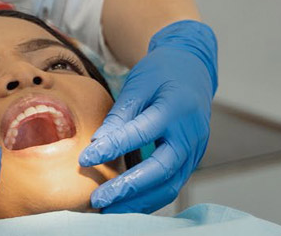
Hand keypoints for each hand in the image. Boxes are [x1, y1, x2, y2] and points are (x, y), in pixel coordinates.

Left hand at [79, 19, 217, 212]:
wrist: (193, 69)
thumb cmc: (160, 74)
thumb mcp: (138, 84)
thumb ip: (120, 116)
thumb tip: (96, 144)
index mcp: (175, 109)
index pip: (141, 133)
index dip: (112, 148)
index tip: (84, 160)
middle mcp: (190, 134)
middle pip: (161, 169)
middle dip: (129, 188)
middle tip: (98, 200)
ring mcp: (196, 150)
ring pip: (170, 185)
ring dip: (140, 202)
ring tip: (109, 211)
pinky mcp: (193, 160)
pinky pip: (173, 184)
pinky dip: (151, 198)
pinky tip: (127, 205)